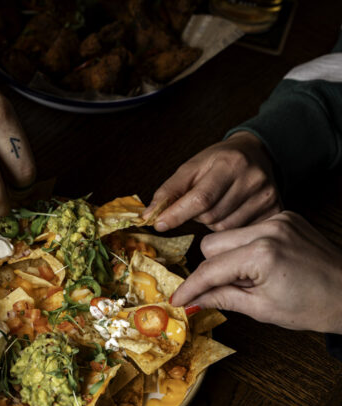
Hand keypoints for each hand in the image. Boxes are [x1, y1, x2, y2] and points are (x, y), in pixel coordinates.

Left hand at [145, 131, 280, 231]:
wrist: (256, 154)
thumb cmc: (219, 161)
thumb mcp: (191, 167)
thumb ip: (169, 191)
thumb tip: (148, 215)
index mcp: (230, 164)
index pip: (200, 198)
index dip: (177, 214)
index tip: (159, 224)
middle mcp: (253, 180)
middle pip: (211, 216)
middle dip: (197, 215)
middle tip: (201, 202)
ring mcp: (267, 197)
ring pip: (224, 228)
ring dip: (212, 222)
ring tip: (218, 205)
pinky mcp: (276, 211)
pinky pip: (241, 232)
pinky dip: (229, 228)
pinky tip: (232, 212)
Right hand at [170, 212, 341, 333]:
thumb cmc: (314, 306)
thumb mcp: (261, 309)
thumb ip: (222, 298)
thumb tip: (193, 300)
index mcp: (262, 254)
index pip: (210, 269)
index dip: (191, 287)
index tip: (178, 299)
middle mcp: (269, 230)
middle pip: (211, 244)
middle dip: (212, 268)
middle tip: (229, 288)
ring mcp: (278, 220)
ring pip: (228, 235)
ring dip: (229, 257)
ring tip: (251, 277)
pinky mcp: (285, 217)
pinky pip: (249, 230)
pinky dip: (247, 246)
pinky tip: (263, 264)